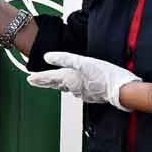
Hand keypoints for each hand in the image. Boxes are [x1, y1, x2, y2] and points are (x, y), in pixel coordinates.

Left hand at [27, 52, 141, 109]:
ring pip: (66, 88)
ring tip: (50, 83)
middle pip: (56, 85)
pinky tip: (73, 87)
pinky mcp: (92, 95)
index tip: (30, 79)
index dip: (40, 78)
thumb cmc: (105, 76)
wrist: (122, 90)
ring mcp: (83, 93)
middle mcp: (74, 88)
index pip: (51, 78)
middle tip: (34, 82)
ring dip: (57, 85)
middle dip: (44, 83)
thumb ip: (65, 59)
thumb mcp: (84, 62)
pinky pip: (78, 91)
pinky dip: (72, 88)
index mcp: (70, 79)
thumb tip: (48, 57)